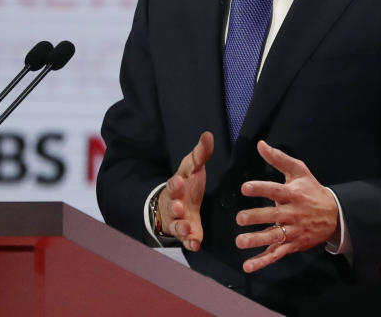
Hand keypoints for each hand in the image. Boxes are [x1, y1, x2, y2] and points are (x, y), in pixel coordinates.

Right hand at [158, 131, 212, 251]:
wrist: (177, 204)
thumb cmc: (187, 184)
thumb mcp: (193, 167)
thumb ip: (201, 153)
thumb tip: (208, 134)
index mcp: (177, 187)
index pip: (173, 184)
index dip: (175, 184)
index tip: (179, 181)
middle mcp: (174, 204)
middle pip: (172, 207)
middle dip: (174, 207)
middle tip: (178, 207)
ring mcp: (178, 220)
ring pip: (177, 225)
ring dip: (181, 227)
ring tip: (187, 228)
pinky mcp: (186, 233)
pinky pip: (187, 240)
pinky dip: (190, 243)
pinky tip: (195, 245)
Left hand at [235, 140, 339, 272]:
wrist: (334, 215)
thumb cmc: (312, 190)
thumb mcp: (299, 171)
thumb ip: (279, 158)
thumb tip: (260, 144)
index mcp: (293, 194)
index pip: (275, 190)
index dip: (260, 188)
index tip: (245, 188)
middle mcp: (292, 213)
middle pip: (273, 215)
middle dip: (256, 217)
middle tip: (240, 218)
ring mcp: (293, 231)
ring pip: (274, 237)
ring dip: (256, 240)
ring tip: (240, 242)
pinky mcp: (293, 244)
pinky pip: (276, 254)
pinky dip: (262, 261)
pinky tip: (248, 266)